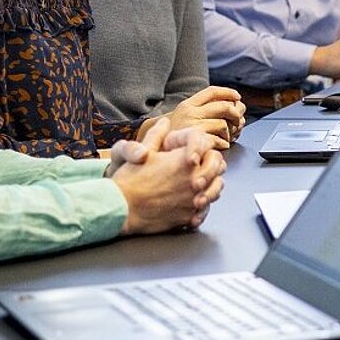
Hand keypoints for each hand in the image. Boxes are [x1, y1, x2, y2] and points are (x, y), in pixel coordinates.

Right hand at [109, 121, 223, 233]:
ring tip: (201, 182)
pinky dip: (202, 206)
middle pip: (218, 168)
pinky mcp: (188, 217)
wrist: (121, 208)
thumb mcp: (143, 151)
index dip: (203, 146)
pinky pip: (204, 210)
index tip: (196, 150)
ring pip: (215, 190)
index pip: (209, 147)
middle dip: (212, 163)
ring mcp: (193, 200)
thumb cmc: (130, 179)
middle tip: (203, 163)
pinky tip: (193, 202)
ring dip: (211, 184)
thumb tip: (164, 122)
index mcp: (185, 161)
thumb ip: (157, 135)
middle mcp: (194, 180)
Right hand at [161, 86, 245, 148]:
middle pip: (223, 107)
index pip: (212, 92)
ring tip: (227, 137)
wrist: (155, 148)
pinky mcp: (196, 142)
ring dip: (230, 132)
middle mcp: (190, 113)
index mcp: (188, 104)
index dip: (228, 93)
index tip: (237, 97)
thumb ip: (201, 109)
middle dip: (236, 113)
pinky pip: (218, 140)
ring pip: (223, 124)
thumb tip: (231, 104)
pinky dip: (224, 143)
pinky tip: (222, 145)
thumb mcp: (183, 116)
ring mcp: (193, 127)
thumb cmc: (173, 134)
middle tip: (238, 120)